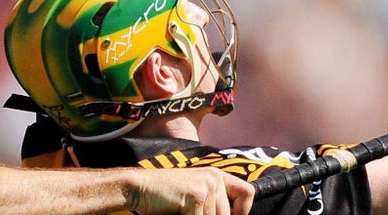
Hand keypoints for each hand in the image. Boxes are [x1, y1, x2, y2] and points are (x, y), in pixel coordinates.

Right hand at [127, 168, 254, 214]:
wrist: (139, 188)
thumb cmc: (164, 197)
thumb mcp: (194, 197)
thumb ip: (212, 204)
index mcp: (216, 175)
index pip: (247, 193)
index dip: (242, 211)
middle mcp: (215, 177)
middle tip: (187, 211)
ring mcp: (207, 185)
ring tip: (180, 210)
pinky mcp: (196, 195)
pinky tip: (175, 211)